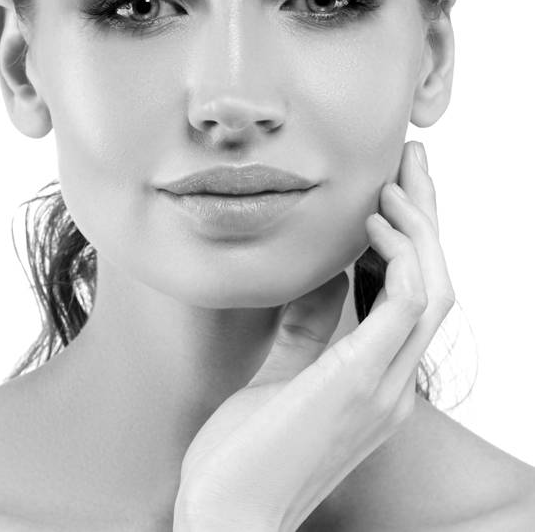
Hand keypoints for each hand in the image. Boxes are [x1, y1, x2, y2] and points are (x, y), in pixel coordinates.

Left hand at [172, 141, 455, 531]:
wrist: (226, 514)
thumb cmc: (248, 449)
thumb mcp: (285, 373)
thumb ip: (310, 328)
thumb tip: (322, 275)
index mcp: (377, 380)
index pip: (414, 298)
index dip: (413, 241)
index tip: (395, 194)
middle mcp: (392, 383)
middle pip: (435, 283)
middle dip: (429, 219)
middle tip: (413, 164)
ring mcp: (381, 386)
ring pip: (433, 290)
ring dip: (420, 231)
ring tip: (393, 187)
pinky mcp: (355, 383)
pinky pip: (404, 307)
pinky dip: (400, 259)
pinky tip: (373, 226)